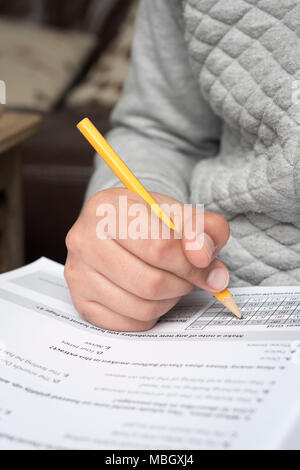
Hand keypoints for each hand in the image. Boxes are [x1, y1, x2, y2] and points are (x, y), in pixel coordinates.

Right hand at [65, 188, 229, 331]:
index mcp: (107, 209)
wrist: (118, 228)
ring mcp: (78, 274)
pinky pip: (128, 324)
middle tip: (188, 276)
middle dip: (181, 284)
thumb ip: (204, 229)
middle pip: (150, 283)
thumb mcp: (181, 214)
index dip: (191, 264)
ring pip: (141, 307)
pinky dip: (150, 315)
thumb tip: (203, 258)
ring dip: (168, 300)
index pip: (159, 248)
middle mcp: (84, 241)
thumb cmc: (148, 220)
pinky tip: (151, 295)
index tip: (206, 268)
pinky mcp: (81, 302)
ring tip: (170, 283)